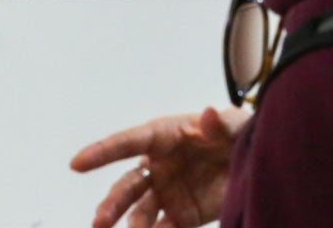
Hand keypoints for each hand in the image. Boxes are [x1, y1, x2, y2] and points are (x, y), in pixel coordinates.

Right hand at [71, 106, 249, 227]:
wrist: (255, 162)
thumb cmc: (239, 134)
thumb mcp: (237, 125)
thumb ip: (224, 123)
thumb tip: (209, 115)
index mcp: (165, 136)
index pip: (129, 143)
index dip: (102, 152)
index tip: (77, 163)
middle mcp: (159, 165)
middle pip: (128, 185)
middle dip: (112, 203)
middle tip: (100, 222)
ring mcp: (168, 192)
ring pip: (140, 211)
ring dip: (131, 225)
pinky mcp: (182, 216)